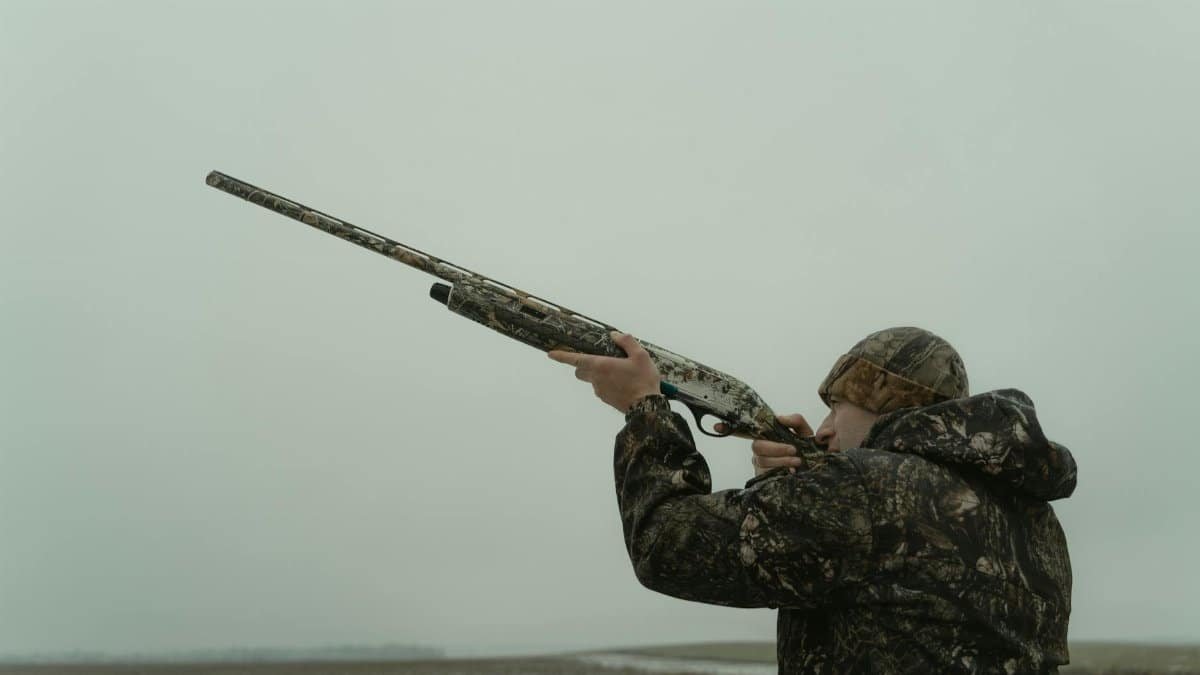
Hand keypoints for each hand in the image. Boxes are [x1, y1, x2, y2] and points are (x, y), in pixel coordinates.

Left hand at [547, 332, 661, 412]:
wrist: (647, 409)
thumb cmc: (643, 380)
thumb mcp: (640, 355)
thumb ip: (626, 342)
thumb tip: (614, 335)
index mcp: (601, 365)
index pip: (576, 359)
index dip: (562, 356)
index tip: (551, 354)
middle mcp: (596, 379)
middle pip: (580, 370)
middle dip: (583, 364)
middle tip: (599, 359)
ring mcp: (599, 391)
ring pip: (592, 379)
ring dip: (599, 373)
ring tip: (620, 372)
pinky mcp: (606, 400)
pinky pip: (601, 388)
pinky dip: (607, 383)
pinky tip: (623, 382)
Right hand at [717, 413, 814, 476]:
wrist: (815, 469)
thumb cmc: (807, 450)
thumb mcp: (804, 432)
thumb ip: (795, 420)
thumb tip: (779, 418)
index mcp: (766, 436)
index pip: (743, 430)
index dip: (728, 428)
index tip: (716, 426)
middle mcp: (760, 450)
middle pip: (756, 446)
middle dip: (776, 448)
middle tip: (793, 450)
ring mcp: (760, 464)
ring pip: (763, 459)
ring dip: (782, 459)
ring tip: (798, 461)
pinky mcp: (764, 477)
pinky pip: (767, 472)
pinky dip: (781, 470)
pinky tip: (791, 472)